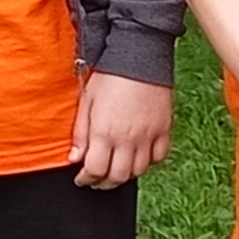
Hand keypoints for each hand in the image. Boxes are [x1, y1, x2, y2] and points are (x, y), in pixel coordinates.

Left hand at [71, 69, 174, 190]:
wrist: (139, 55)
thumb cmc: (109, 75)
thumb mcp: (87, 101)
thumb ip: (81, 133)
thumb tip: (74, 158)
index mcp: (105, 132)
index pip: (95, 170)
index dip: (85, 179)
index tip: (81, 179)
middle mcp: (128, 139)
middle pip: (117, 177)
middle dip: (104, 183)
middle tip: (96, 180)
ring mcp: (149, 135)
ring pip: (138, 171)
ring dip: (125, 175)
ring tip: (115, 169)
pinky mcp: (164, 129)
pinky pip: (159, 157)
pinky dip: (148, 163)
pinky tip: (138, 157)